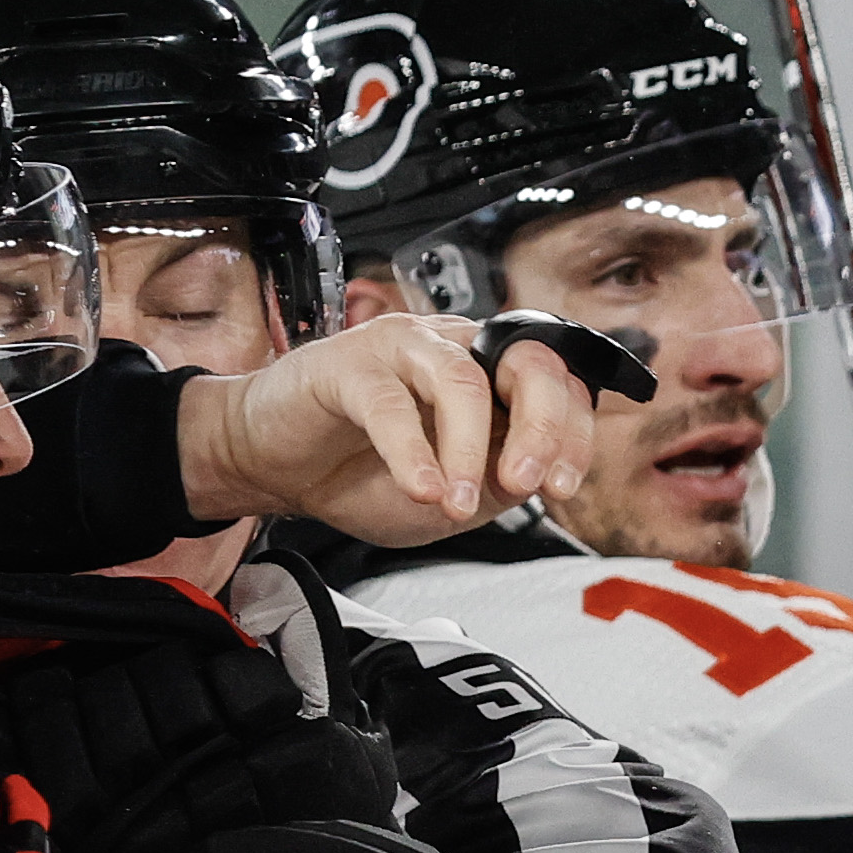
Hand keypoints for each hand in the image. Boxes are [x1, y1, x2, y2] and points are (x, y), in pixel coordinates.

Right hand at [169, 313, 634, 541]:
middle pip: (526, 362)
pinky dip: (411, 452)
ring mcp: (402, 350)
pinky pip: (391, 404)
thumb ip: (499, 483)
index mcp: (491, 377)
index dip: (572, 433)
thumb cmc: (366, 473)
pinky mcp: (348, 364)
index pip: (558, 384)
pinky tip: (419, 488)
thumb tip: (538, 475)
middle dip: (541, 426)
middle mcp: (455, 349)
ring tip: (455, 503)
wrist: (280, 467)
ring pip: (462, 380)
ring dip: (470, 448)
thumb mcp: (455, 497)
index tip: (560, 487)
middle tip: (523, 483)